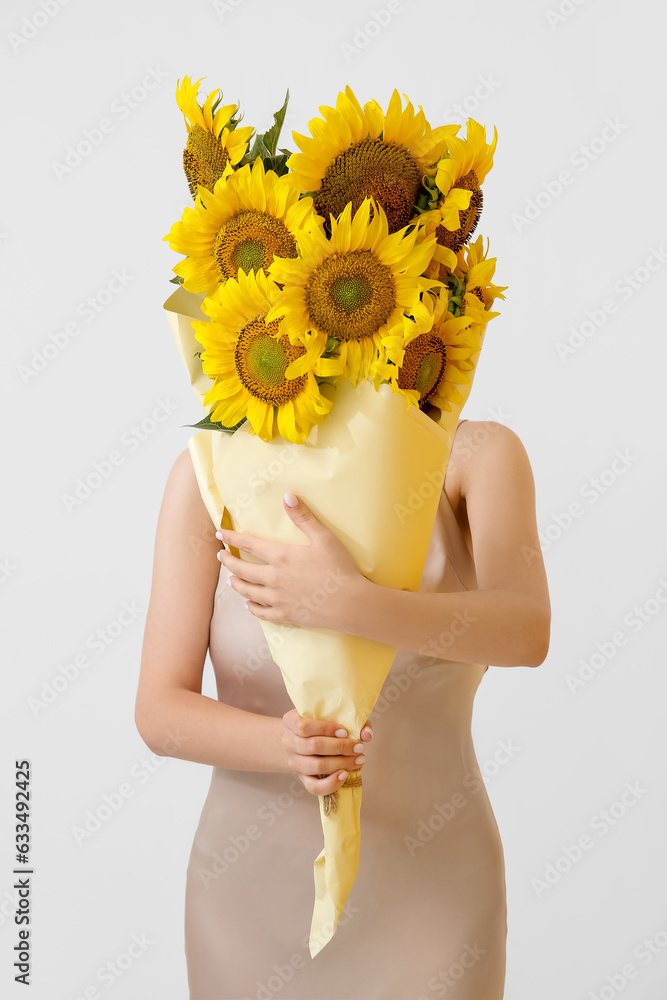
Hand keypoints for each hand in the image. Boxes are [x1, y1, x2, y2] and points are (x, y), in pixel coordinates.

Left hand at [216, 492, 365, 629]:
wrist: (349, 604)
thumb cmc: (339, 568)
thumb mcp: (324, 538)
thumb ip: (304, 518)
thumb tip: (288, 496)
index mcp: (281, 557)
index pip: (249, 544)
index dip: (232, 538)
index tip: (219, 534)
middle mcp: (274, 578)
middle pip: (243, 570)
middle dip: (229, 562)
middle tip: (221, 557)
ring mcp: (278, 599)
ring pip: (248, 592)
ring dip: (237, 584)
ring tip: (231, 580)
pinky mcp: (285, 616)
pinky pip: (261, 613)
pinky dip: (252, 608)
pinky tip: (249, 605)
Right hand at [281, 708, 373, 796]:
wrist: (294, 742)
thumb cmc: (315, 726)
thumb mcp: (326, 716)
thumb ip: (350, 720)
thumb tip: (366, 734)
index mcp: (291, 721)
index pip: (303, 725)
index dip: (325, 729)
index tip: (344, 731)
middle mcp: (290, 742)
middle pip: (313, 746)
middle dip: (341, 747)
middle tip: (359, 747)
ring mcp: (295, 762)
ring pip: (316, 766)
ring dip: (341, 764)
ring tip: (358, 760)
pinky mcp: (302, 778)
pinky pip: (314, 787)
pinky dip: (331, 784)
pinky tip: (344, 776)